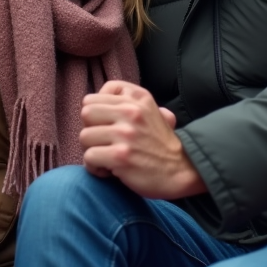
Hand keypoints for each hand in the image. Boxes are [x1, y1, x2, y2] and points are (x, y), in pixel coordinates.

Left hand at [80, 80, 206, 199]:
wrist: (182, 171)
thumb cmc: (162, 144)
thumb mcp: (153, 111)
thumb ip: (129, 100)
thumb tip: (101, 95)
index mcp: (138, 97)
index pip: (93, 97)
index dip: (95, 115)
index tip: (107, 127)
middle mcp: (131, 111)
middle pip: (86, 113)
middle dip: (91, 131)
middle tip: (105, 143)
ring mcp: (125, 133)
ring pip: (84, 136)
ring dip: (92, 151)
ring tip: (108, 158)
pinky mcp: (120, 156)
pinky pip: (89, 158)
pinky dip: (95, 168)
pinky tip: (109, 171)